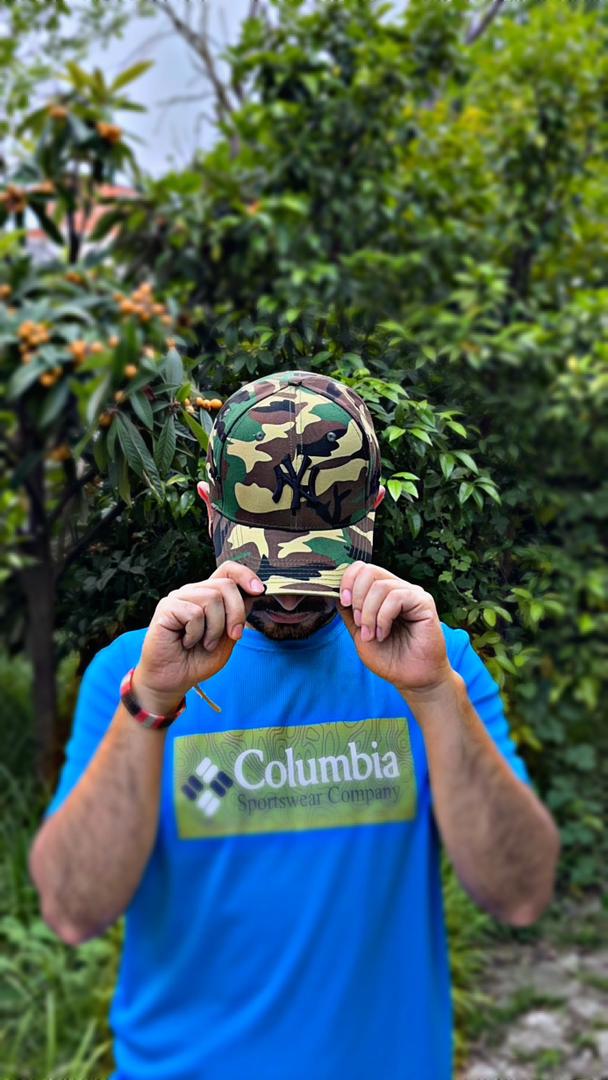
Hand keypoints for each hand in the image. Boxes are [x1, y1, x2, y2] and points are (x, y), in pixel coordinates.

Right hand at [133, 561, 265, 714]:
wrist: (174, 680)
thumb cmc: (198, 660)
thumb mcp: (228, 639)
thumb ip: (238, 617)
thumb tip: (252, 595)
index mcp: (209, 595)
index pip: (228, 570)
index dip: (245, 575)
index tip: (259, 591)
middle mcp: (193, 592)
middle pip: (226, 585)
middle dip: (236, 613)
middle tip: (233, 636)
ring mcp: (178, 597)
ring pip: (212, 598)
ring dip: (215, 629)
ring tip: (204, 643)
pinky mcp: (166, 608)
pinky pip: (194, 613)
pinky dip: (196, 634)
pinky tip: (186, 642)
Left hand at [337, 561, 452, 696]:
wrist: (411, 679)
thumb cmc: (389, 658)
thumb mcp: (359, 634)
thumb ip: (349, 613)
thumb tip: (335, 593)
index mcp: (382, 593)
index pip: (362, 568)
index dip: (347, 580)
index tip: (343, 602)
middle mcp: (397, 588)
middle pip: (369, 571)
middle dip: (357, 597)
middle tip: (359, 623)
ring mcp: (411, 593)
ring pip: (380, 586)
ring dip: (369, 614)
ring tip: (372, 634)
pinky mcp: (424, 602)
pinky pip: (396, 597)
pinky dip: (383, 617)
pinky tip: (384, 633)